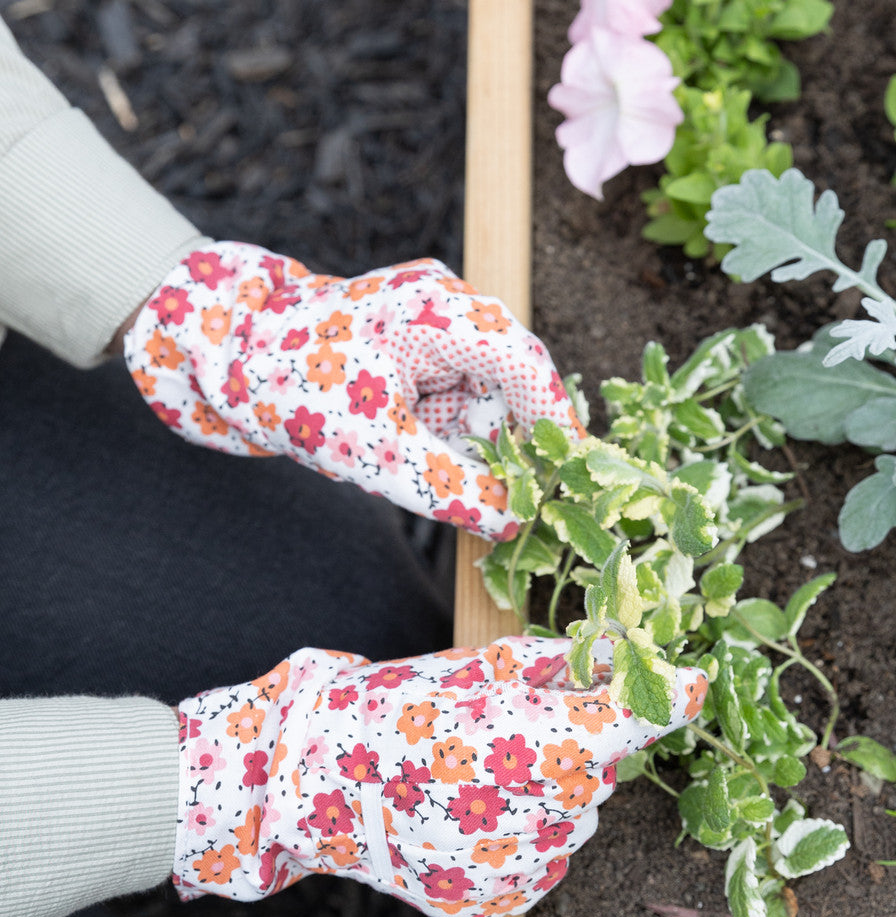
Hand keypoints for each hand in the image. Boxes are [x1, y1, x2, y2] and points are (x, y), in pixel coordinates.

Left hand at [123, 244, 581, 539]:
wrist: (216, 356)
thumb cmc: (289, 387)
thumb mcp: (373, 450)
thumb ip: (452, 487)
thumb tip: (517, 521)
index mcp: (441, 311)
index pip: (528, 367)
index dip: (557, 428)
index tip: (573, 483)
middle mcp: (448, 309)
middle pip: (512, 387)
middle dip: (511, 449)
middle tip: (510, 507)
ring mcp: (433, 328)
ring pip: (485, 402)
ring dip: (475, 451)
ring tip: (434, 482)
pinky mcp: (417, 353)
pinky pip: (455, 405)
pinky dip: (450, 443)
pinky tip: (421, 464)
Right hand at [172, 637, 707, 916]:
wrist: (314, 783)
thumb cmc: (398, 710)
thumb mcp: (481, 666)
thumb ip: (561, 666)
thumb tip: (624, 659)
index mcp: (550, 742)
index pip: (644, 717)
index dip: (675, 694)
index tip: (690, 683)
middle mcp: (552, 811)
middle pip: (603, 771)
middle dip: (578, 745)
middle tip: (512, 730)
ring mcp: (527, 863)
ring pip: (575, 817)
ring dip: (549, 794)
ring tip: (477, 778)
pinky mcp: (503, 901)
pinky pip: (543, 859)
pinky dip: (521, 836)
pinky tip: (470, 817)